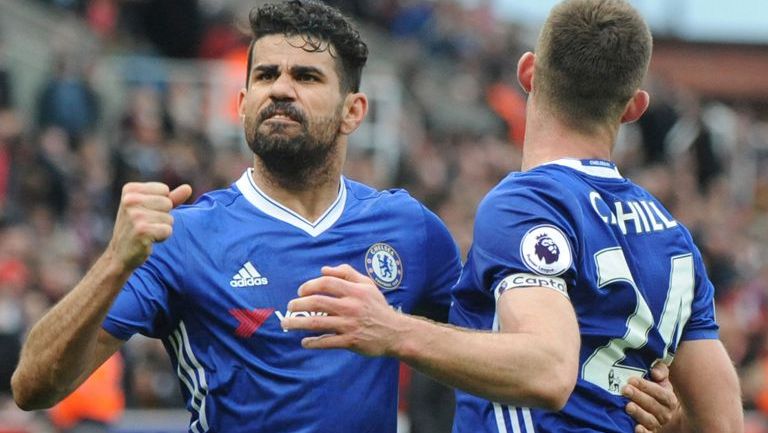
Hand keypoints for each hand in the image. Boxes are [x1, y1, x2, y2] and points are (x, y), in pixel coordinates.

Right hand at [108, 182, 191, 269]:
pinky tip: (148, 240)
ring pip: (169, 218)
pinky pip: (168, 230)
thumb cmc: (137, 227)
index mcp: (130, 189)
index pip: (164, 189)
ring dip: (162, 227)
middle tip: (146, 224)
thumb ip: (171, 198)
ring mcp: (135, 215)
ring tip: (147, 232)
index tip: (145, 213)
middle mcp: (130, 200)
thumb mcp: (151, 208)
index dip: (160, 204)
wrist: (120, 254)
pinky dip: (162, 237)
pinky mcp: (142, 230)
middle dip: (162, 216)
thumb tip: (188, 188)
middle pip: (167, 203)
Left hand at [281, 264, 403, 355]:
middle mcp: (351, 306)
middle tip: (289, 307)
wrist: (395, 332)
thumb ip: (347, 273)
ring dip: (298, 323)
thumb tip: (323, 269)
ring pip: (317, 322)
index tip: (300, 291)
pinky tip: (304, 342)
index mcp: (354, 290)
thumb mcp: (367, 285)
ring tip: (286, 324)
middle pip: (317, 302)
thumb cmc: (378, 307)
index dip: (309, 285)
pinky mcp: (350, 341)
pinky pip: (326, 342)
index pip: (326, 282)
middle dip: (298, 304)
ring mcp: (350, 324)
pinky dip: (313, 343)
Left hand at [622, 362, 679, 432]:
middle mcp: (665, 413)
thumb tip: (655, 372)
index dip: (646, 386)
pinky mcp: (650, 432)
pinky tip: (636, 428)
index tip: (631, 379)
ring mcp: (658, 424)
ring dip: (638, 413)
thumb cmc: (656, 390)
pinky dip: (643, 432)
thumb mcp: (661, 379)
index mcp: (669, 399)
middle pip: (653, 405)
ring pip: (650, 420)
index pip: (660, 393)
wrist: (659, 410)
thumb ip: (660, 371)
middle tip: (625, 389)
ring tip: (628, 406)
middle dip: (638, 396)